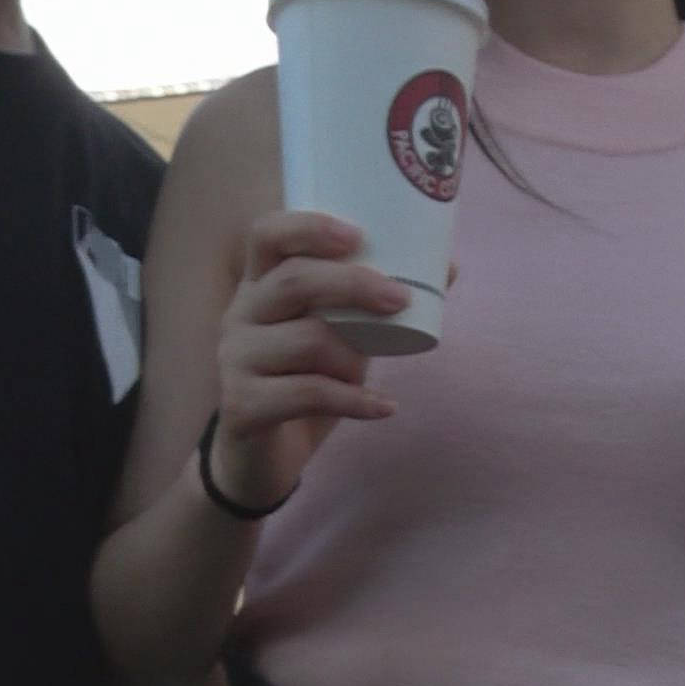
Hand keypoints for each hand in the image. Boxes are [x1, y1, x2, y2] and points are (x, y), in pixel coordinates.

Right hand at [208, 211, 411, 514]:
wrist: (265, 458)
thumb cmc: (308, 381)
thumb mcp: (342, 335)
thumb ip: (377, 304)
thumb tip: (450, 266)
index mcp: (260, 285)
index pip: (267, 235)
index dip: (309, 227)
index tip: (358, 235)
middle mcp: (241, 314)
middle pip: (293, 281)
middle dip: (353, 285)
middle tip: (401, 299)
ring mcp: (234, 359)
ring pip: (306, 340)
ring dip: (353, 356)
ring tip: (372, 372)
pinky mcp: (241, 405)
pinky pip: (308, 394)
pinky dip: (355, 400)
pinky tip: (383, 406)